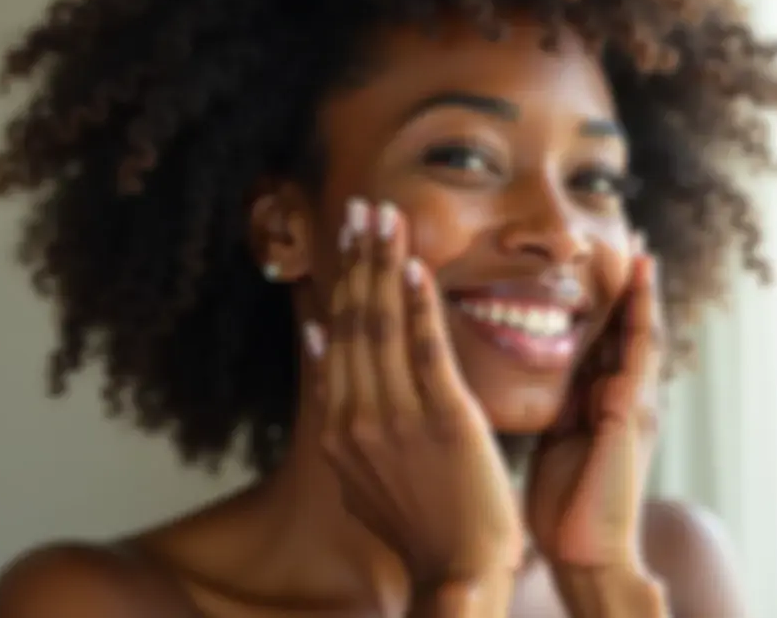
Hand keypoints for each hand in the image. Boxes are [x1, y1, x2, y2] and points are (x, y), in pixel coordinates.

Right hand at [304, 198, 522, 588]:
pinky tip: (415, 266)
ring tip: (385, 216)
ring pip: (381, 325)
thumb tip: (317, 341)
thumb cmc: (419, 521)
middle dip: (358, 258)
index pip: (336, 337)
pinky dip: (417, 305)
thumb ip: (337, 406)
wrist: (459, 570)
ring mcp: (397, 417)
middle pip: (353, 320)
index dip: (342, 281)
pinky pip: (425, 350)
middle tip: (362, 206)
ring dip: (382, 265)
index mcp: (339, 426)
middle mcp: (357, 416)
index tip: (345, 239)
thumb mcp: (358, 468)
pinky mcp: (443, 420)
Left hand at [526, 235, 662, 570]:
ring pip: (640, 332)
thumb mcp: (556, 439)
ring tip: (641, 248)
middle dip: (631, 286)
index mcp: (604, 402)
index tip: (600, 263)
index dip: (607, 302)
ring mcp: (633, 403)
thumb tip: (541, 378)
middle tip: (629, 236)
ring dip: (641, 290)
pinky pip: (638, 352)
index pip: (607, 340)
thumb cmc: (564, 504)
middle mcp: (625, 396)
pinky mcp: (630, 412)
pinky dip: (640, 313)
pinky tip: (639, 281)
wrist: (584, 552)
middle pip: (629, 328)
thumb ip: (559, 405)